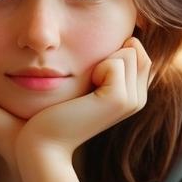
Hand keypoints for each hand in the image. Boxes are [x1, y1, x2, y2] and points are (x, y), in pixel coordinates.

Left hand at [14, 37, 151, 160]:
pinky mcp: (120, 100)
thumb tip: (128, 37)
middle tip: (85, 85)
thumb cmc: (56, 111)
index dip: (113, 53)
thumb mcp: (84, 83)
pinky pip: (115, 62)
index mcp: (133, 94)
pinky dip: (96, 68)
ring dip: (100, 61)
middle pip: (135, 50)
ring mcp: (132, 101)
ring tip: (84, 90)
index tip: (89, 77)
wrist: (44, 143)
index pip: (138, 54)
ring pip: (128, 52)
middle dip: (108, 55)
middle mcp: (138, 99)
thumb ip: (106, 64)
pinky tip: (83, 94)